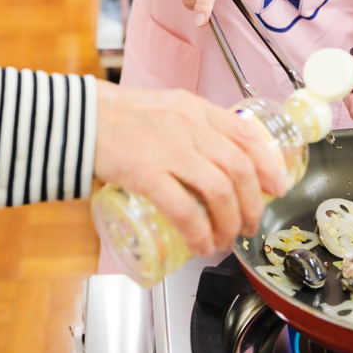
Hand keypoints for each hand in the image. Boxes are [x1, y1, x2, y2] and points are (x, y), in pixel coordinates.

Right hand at [93, 83, 285, 255]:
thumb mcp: (165, 108)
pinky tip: (200, 244)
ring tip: (225, 239)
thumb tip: (214, 160)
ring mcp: (168, 148)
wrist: (76, 118)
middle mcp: (188, 125)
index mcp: (195, 108)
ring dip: (229, 222)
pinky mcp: (146, 172)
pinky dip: (199, 232)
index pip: (245, 133)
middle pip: (239, 167)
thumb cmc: (116, 116)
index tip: (276, 185)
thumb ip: (190, 127)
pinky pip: (184, 209)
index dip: (267, 163)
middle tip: (249, 223)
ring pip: (219, 190)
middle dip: (252, 203)